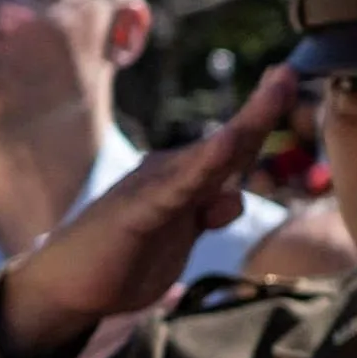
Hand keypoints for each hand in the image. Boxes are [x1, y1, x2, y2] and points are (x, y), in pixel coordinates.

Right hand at [0, 68, 296, 357]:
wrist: (67, 285)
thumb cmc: (126, 255)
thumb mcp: (180, 237)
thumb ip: (207, 215)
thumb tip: (234, 196)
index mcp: (187, 180)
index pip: (234, 147)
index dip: (263, 117)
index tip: (289, 80)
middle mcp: (172, 175)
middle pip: (228, 142)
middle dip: (261, 108)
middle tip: (288, 72)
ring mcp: (154, 190)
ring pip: (209, 156)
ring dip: (245, 125)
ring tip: (273, 92)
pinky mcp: (137, 213)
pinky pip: (177, 188)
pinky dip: (203, 166)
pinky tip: (227, 145)